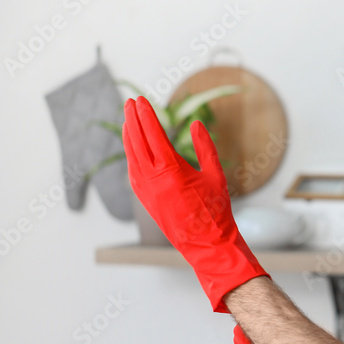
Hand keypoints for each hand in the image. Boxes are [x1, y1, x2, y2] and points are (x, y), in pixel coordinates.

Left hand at [122, 96, 268, 312]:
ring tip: (128, 120)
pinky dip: (131, 155)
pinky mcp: (144, 199)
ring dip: (129, 136)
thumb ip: (205, 147)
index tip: (141, 100)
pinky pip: (133, 171)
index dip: (146, 115)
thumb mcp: (216, 175)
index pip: (153, 134)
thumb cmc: (215, 210)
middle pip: (137, 141)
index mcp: (171, 169)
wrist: (206, 243)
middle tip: (130, 102)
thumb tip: (196, 124)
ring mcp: (145, 189)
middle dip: (132, 119)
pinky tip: (132, 147)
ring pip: (131, 156)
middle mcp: (153, 178)